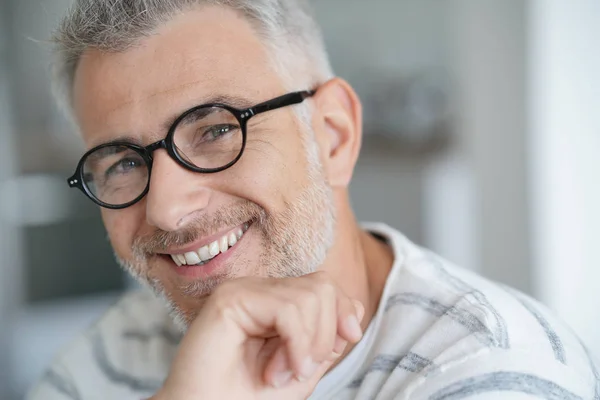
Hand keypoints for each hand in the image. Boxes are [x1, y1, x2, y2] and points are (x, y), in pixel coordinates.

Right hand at [152, 272, 364, 399]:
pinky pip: (287, 308)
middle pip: (322, 286)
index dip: (344, 310)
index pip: (323, 284)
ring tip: (282, 374)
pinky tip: (276, 371)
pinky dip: (296, 343)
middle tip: (302, 370)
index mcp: (275, 301)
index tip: (345, 342)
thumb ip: (327, 336)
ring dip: (308, 345)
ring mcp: (244, 290)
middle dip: (326, 333)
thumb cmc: (249, 397)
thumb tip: (355, 307)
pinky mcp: (230, 298)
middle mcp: (260, 289)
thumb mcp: (304, 366)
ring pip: (310, 295)